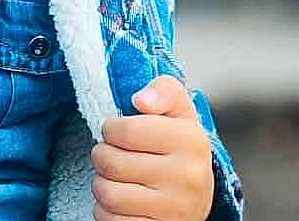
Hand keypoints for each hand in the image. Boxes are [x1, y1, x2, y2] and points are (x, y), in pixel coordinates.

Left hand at [90, 75, 214, 220]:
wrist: (196, 193)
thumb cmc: (176, 143)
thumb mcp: (176, 109)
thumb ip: (162, 91)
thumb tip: (141, 100)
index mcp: (192, 141)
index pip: (123, 130)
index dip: (111, 129)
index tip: (118, 131)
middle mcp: (189, 178)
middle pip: (110, 162)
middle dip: (103, 155)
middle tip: (115, 155)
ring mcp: (176, 211)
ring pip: (107, 194)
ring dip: (102, 184)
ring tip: (118, 178)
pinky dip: (107, 211)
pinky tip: (123, 202)